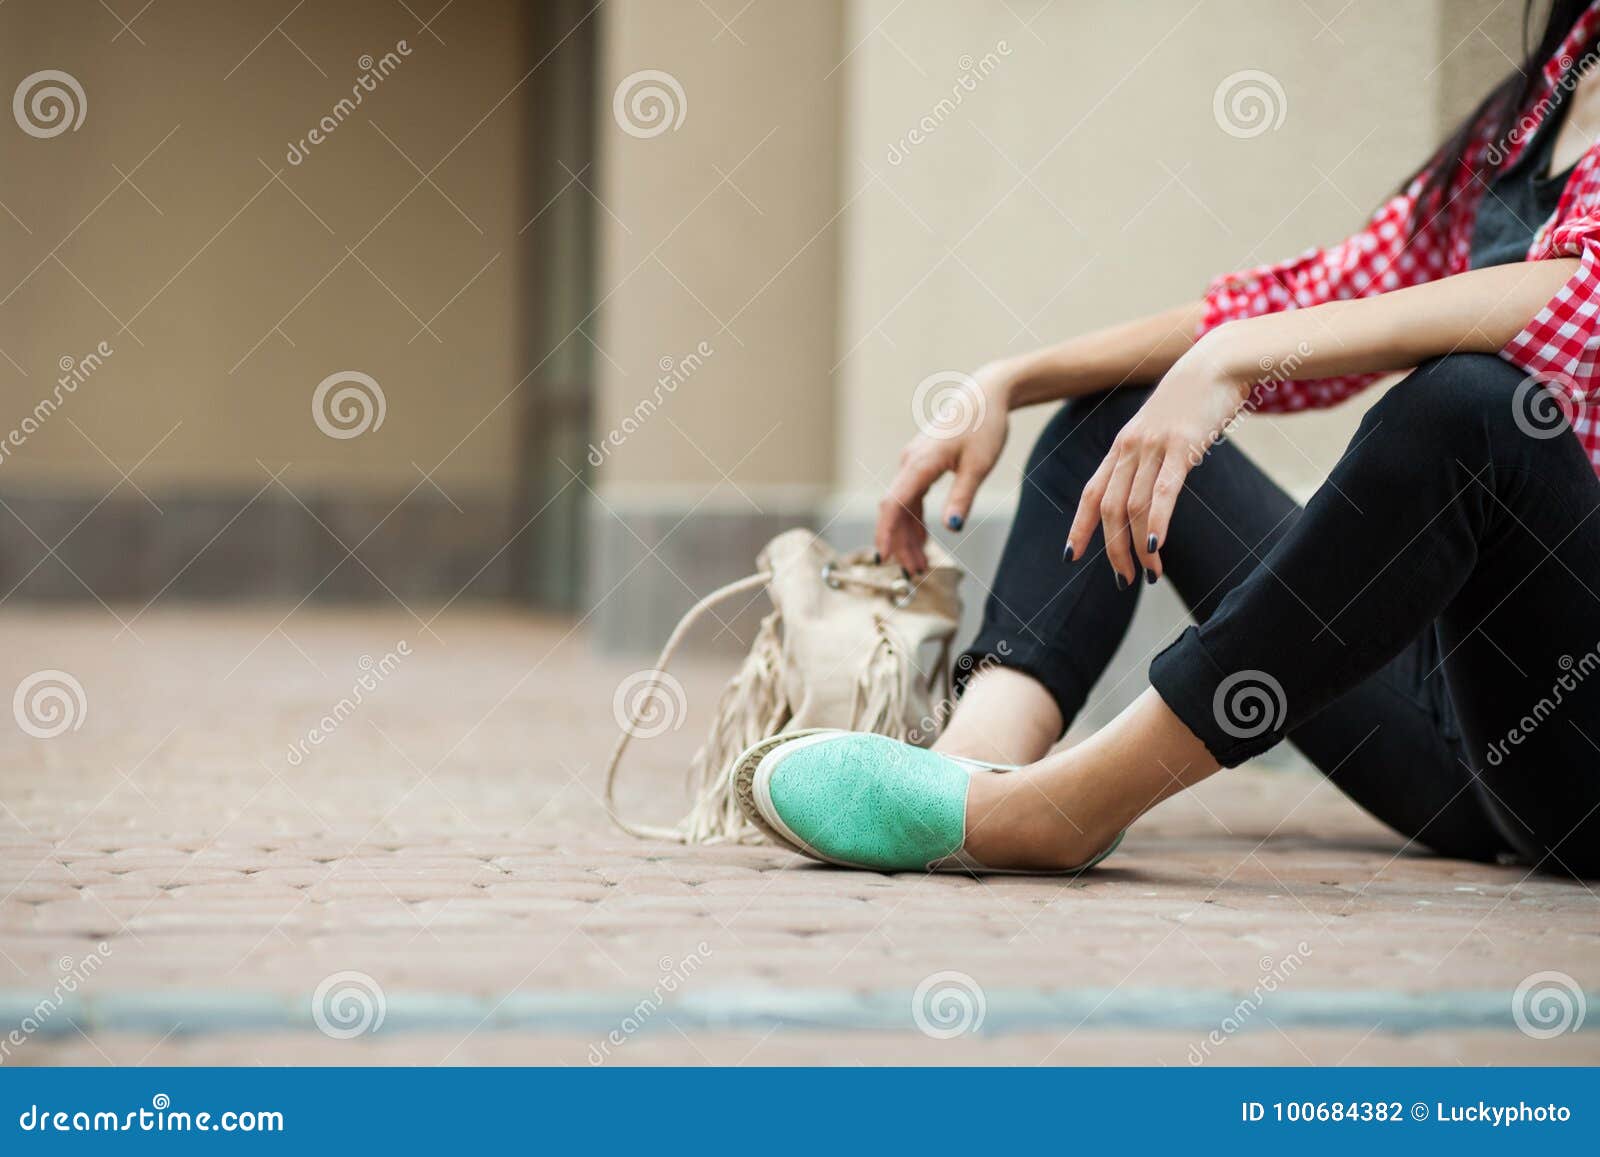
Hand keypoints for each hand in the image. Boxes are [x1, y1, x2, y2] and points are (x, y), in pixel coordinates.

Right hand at [875, 366, 1011, 573]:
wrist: (985, 394)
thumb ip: (962, 496)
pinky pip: (911, 497)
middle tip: (913, 573)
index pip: (893, 504)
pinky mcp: (921, 464)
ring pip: (902, 506)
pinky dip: (915, 520)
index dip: (886, 533)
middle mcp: (910, 463)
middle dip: (900, 543)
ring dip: (908, 535)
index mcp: (920, 463)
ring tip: (920, 564)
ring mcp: (913, 463)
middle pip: (894, 510)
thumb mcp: (978, 465)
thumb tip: (951, 527)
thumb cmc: (984, 425)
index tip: (884, 558)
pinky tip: (923, 539)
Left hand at [1064, 333, 1252, 583]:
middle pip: (1109, 507)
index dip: (1080, 526)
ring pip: (1133, 506)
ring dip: (1138, 547)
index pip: (1092, 492)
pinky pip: (1163, 493)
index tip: (1071, 555)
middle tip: (1123, 579)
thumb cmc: (1196, 398)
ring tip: (1149, 575)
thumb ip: (1153, 456)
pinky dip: (1156, 524)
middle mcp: (1130, 447)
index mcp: (1123, 445)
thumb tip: (1153, 488)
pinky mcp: (1182, 446)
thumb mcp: (1164, 428)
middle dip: (1112, 549)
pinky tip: (1156, 549)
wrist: (1219, 361)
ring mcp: (1154, 446)